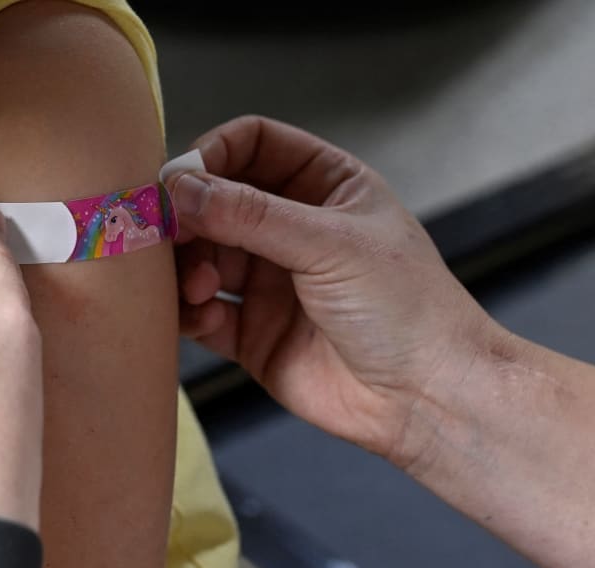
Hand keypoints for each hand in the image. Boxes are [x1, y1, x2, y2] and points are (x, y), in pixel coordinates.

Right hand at [171, 116, 495, 463]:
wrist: (425, 396)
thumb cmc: (406, 308)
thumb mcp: (331, 244)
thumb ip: (251, 215)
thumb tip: (181, 187)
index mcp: (326, 187)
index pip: (253, 144)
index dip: (212, 153)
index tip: (180, 179)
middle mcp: (294, 230)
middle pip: (216, 201)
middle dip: (188, 216)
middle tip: (168, 235)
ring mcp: (272, 282)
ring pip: (202, 256)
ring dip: (187, 266)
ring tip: (198, 285)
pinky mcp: (255, 334)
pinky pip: (203, 312)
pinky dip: (191, 311)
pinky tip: (208, 316)